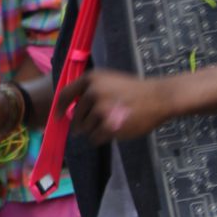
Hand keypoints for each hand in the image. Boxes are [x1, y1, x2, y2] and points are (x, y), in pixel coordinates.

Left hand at [56, 69, 171, 144]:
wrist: (157, 98)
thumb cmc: (133, 90)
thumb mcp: (108, 81)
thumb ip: (89, 90)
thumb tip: (69, 108)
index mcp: (91, 79)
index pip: (66, 95)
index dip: (60, 108)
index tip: (58, 117)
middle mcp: (92, 92)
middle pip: (77, 117)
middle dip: (84, 123)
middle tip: (101, 121)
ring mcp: (100, 109)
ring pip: (86, 129)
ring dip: (96, 130)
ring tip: (113, 122)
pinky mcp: (109, 125)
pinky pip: (95, 138)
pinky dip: (102, 138)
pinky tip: (114, 130)